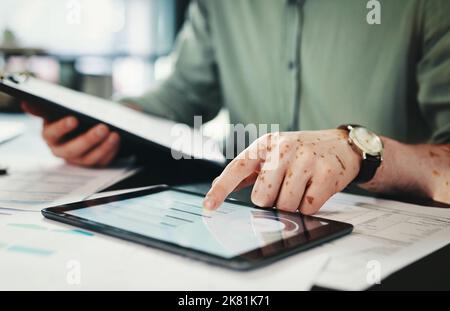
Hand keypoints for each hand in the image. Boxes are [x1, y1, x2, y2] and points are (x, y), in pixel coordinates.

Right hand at [21, 102, 119, 166]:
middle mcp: (62, 150)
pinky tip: (117, 140)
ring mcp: (78, 160)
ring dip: (103, 146)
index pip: (52, 134)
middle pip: (73, 150)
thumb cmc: (71, 115)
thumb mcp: (58, 108)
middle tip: (103, 127)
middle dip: (88, 139)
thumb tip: (25, 102)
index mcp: (50, 136)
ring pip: (90, 158)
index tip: (74, 118)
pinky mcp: (93, 164)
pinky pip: (103, 161)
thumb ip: (43, 106)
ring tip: (115, 133)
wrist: (87, 124)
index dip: (62, 127)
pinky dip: (111, 151)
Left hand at [204, 130, 361, 214]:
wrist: (341, 145)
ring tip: (301, 186)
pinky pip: (307, 208)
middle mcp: (283, 149)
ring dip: (292, 204)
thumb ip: (247, 170)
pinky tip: (314, 188)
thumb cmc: (301, 151)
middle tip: (284, 186)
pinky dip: (309, 205)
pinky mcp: (325, 175)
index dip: (221, 190)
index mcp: (266, 144)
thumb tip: (217, 185)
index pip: (236, 168)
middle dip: (271, 200)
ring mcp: (305, 161)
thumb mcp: (273, 152)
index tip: (208, 206)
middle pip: (262, 197)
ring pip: (285, 206)